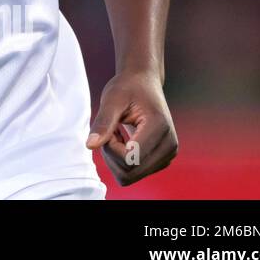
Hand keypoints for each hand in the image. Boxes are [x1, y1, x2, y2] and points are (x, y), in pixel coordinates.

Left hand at [86, 69, 177, 185]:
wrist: (144, 83)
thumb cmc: (127, 88)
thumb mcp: (111, 99)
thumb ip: (103, 123)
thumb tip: (90, 146)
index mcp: (160, 128)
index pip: (130, 158)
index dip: (110, 148)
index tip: (108, 127)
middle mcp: (169, 146)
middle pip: (130, 172)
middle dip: (112, 156)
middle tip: (109, 131)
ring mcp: (168, 155)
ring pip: (131, 176)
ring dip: (116, 158)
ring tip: (116, 134)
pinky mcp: (162, 160)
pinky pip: (134, 172)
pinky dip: (122, 160)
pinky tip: (123, 140)